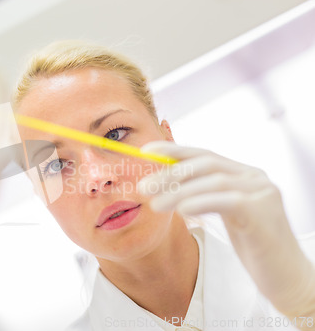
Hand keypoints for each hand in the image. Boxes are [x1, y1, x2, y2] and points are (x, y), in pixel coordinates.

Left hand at [137, 141, 314, 328]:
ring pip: (213, 181)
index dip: (173, 151)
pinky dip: (202, 202)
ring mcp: (262, 192)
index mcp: (243, 174)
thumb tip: (165, 183)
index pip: (203, 155)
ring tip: (154, 204)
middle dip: (170, 173)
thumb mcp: (225, 214)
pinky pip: (227, 201)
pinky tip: (181, 210)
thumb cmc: (253, 247)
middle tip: (142, 187)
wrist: (288, 279)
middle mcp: (254, 177)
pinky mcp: (264, 213)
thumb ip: (204, 195)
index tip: (145, 152)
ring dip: (179, 191)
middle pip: (205, 164)